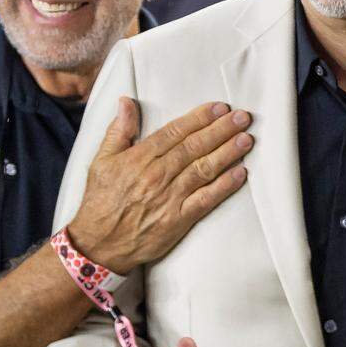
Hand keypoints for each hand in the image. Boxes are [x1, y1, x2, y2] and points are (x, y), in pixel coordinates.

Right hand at [68, 98, 251, 273]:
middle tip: (242, 117)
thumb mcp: (101, 161)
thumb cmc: (100, 202)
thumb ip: (118, 130)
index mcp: (139, 158)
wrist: (98, 245)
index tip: (219, 107)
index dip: (199, 118)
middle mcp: (157, 175)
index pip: (175, 132)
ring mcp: (169, 198)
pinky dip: (225, 186)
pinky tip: (240, 173)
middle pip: (194, 147)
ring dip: (228, 153)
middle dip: (221, 130)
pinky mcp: (178, 220)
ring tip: (246, 139)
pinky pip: (206, 199)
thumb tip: (126, 101)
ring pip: (204, 169)